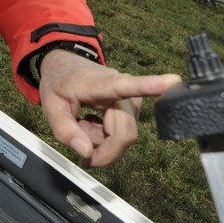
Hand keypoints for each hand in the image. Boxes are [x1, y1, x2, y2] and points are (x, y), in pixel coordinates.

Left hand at [38, 50, 180, 166]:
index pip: (126, 85)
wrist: (65, 66)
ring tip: (84, 124)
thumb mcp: (50, 107)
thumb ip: (65, 131)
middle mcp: (121, 90)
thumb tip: (87, 152)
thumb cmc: (60, 83)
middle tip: (83, 156)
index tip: (173, 81)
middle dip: (104, 152)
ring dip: (102, 141)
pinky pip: (124, 133)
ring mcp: (130, 100)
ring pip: (124, 137)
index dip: (151, 85)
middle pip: (124, 135)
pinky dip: (107, 137)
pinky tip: (93, 123)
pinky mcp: (133, 108)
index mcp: (99, 84)